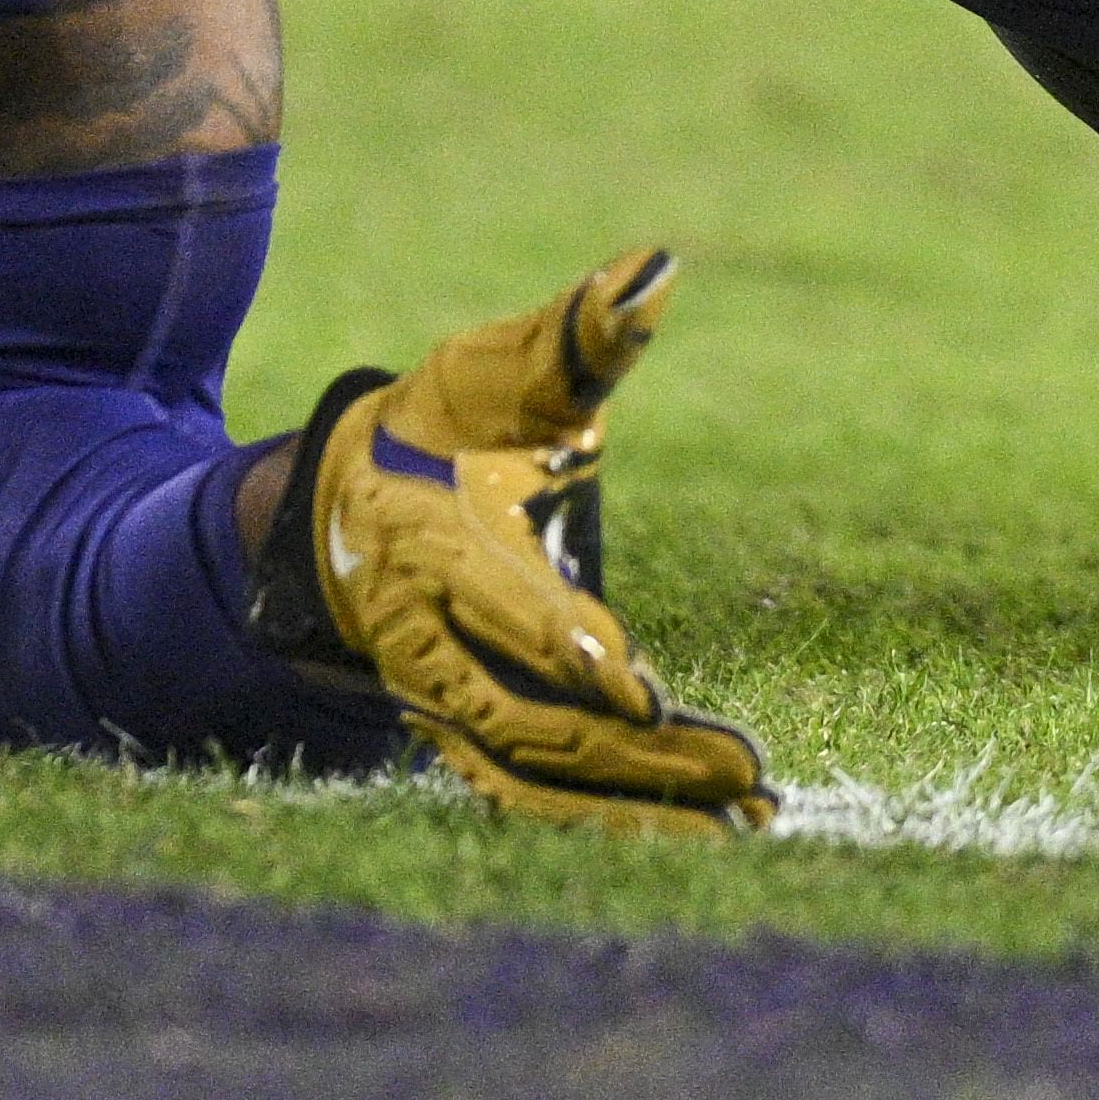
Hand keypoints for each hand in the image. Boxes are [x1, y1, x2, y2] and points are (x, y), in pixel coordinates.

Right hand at [265, 246, 776, 832]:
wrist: (351, 508)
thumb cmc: (447, 427)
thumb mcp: (501, 372)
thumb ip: (579, 336)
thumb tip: (656, 269)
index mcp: (430, 544)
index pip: (499, 605)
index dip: (562, 644)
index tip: (635, 679)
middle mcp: (424, 641)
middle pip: (526, 715)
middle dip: (633, 752)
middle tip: (741, 773)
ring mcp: (439, 701)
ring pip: (534, 776)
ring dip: (637, 805)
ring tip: (747, 818)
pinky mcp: (465, 738)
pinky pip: (534, 796)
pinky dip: (613, 821)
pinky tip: (703, 830)